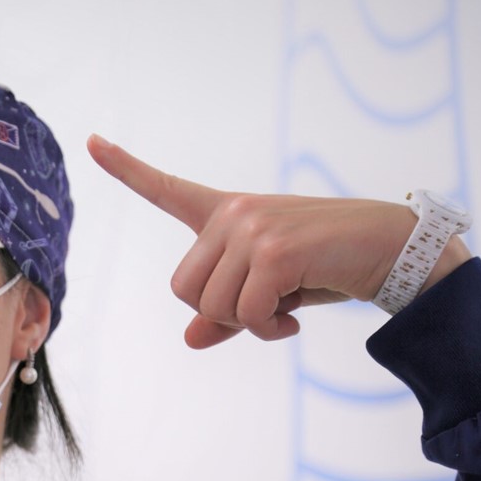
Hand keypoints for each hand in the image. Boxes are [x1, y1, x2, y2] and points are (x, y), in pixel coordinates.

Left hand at [87, 135, 469, 348]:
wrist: (390, 248)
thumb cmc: (324, 267)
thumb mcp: (269, 289)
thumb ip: (226, 312)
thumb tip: (191, 338)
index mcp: (225, 213)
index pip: (166, 188)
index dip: (125, 168)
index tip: (91, 142)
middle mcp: (233, 214)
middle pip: (183, 289)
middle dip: (220, 313)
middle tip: (263, 308)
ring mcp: (252, 229)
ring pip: (212, 306)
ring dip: (248, 323)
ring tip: (284, 308)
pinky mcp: (274, 252)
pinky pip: (246, 315)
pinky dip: (268, 330)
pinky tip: (293, 319)